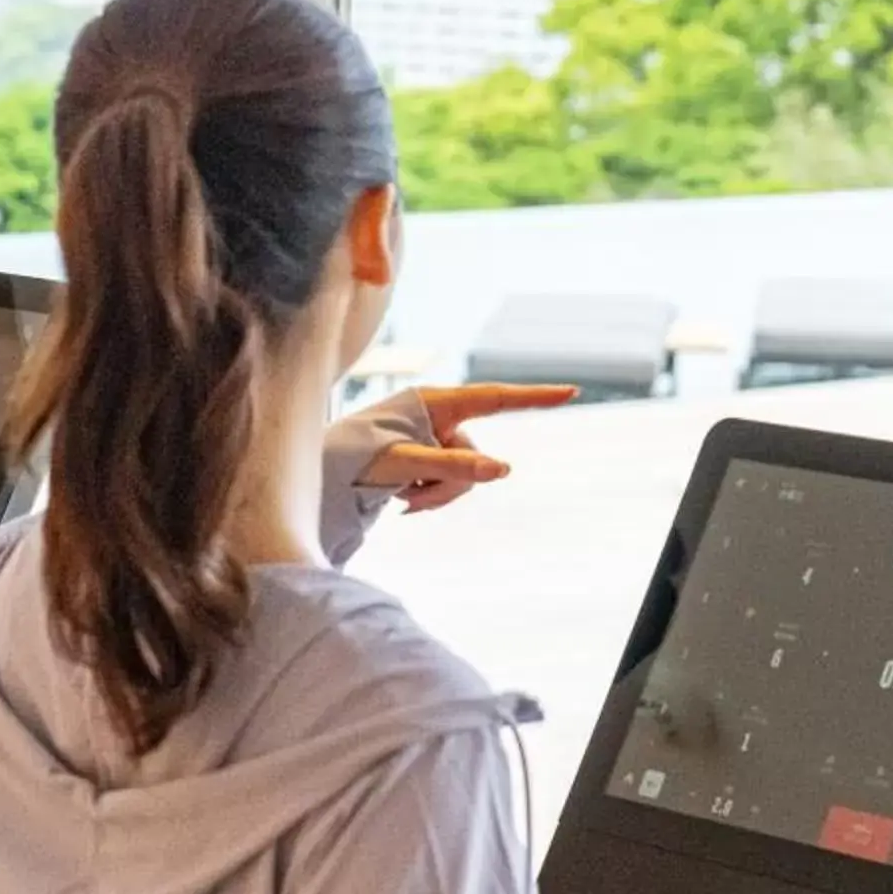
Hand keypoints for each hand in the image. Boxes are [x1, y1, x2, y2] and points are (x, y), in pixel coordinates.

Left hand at [356, 383, 576, 511]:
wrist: (321, 477)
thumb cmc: (354, 460)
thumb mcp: (404, 465)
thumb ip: (453, 467)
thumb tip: (503, 469)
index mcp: (433, 402)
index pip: (495, 397)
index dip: (534, 397)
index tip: (571, 391)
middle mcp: (435, 417)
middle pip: (475, 453)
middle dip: (451, 483)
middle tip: (409, 497)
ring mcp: (431, 438)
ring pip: (463, 474)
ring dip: (437, 494)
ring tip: (400, 499)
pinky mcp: (424, 458)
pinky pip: (447, 483)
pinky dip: (428, 497)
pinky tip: (399, 501)